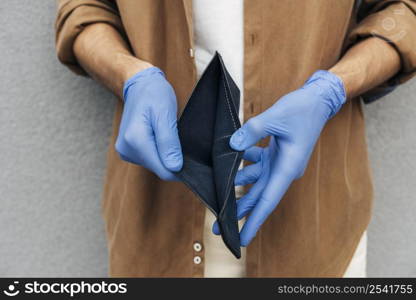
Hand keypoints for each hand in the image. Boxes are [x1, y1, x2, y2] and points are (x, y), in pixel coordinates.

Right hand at [115, 67, 181, 180]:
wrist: (139, 85)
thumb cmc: (154, 95)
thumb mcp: (166, 115)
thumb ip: (169, 143)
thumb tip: (174, 168)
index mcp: (135, 140)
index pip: (162, 170)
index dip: (178, 166)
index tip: (186, 153)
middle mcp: (126, 149)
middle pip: (158, 168)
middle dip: (170, 157)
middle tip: (174, 135)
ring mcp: (125, 151)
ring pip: (153, 164)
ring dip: (163, 153)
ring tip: (164, 132)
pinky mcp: (127, 150)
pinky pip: (148, 158)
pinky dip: (157, 151)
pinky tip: (158, 136)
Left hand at [213, 70, 345, 245]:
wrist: (317, 100)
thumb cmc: (301, 110)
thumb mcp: (274, 118)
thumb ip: (251, 132)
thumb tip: (231, 145)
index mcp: (288, 168)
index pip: (267, 201)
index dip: (254, 221)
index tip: (242, 239)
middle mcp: (284, 170)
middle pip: (259, 196)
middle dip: (240, 210)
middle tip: (218, 225)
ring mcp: (280, 162)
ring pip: (256, 180)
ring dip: (238, 182)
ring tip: (219, 187)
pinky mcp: (277, 153)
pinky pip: (258, 162)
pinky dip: (245, 160)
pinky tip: (233, 154)